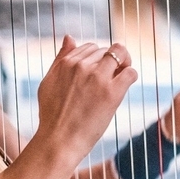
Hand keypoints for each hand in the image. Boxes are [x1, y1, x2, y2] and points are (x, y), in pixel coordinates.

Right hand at [32, 36, 137, 164]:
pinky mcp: (111, 92)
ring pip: (120, 56)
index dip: (97, 59)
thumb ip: (60, 59)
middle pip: (106, 51)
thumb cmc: (52, 116)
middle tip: (110, 80)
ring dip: (123, 65)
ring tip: (119, 81)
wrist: (58, 141)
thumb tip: (70, 37)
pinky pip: (130, 72)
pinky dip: (131, 77)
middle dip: (110, 62)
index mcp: (66, 62)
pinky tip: (124, 87)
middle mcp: (82, 66)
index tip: (98, 73)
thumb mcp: (49, 82)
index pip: (90, 47)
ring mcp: (97, 78)